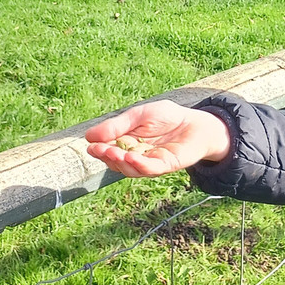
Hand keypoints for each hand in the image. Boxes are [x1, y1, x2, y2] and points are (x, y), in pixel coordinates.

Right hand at [84, 99, 231, 177]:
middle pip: (116, 162)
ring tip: (113, 152)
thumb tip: (89, 136)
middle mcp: (136, 156)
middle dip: (107, 156)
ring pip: (130, 169)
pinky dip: (138, 165)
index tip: (90, 146)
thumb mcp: (139, 115)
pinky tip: (130, 157)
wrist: (196, 121)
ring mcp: (150, 163)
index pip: (108, 150)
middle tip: (99, 150)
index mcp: (127, 143)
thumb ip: (117, 125)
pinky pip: (149, 169)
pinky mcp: (164, 166)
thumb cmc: (168, 117)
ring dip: (119, 162)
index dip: (99, 150)